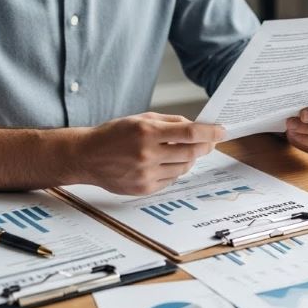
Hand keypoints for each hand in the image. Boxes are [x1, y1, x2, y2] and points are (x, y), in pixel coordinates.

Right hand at [78, 112, 223, 194]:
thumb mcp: (140, 118)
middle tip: (209, 142)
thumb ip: (169, 122)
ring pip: (183, 168)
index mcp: (147, 132)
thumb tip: (196, 127)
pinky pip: (171, 180)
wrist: (86, 156)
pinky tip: (164, 163)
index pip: (189, 133)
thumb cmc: (114, 134)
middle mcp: (148, 154)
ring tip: (179, 151)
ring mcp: (146, 174)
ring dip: (188, 159)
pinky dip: (174, 171)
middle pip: (191, 153)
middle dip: (205, 146)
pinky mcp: (144, 188)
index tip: (221, 131)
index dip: (210, 133)